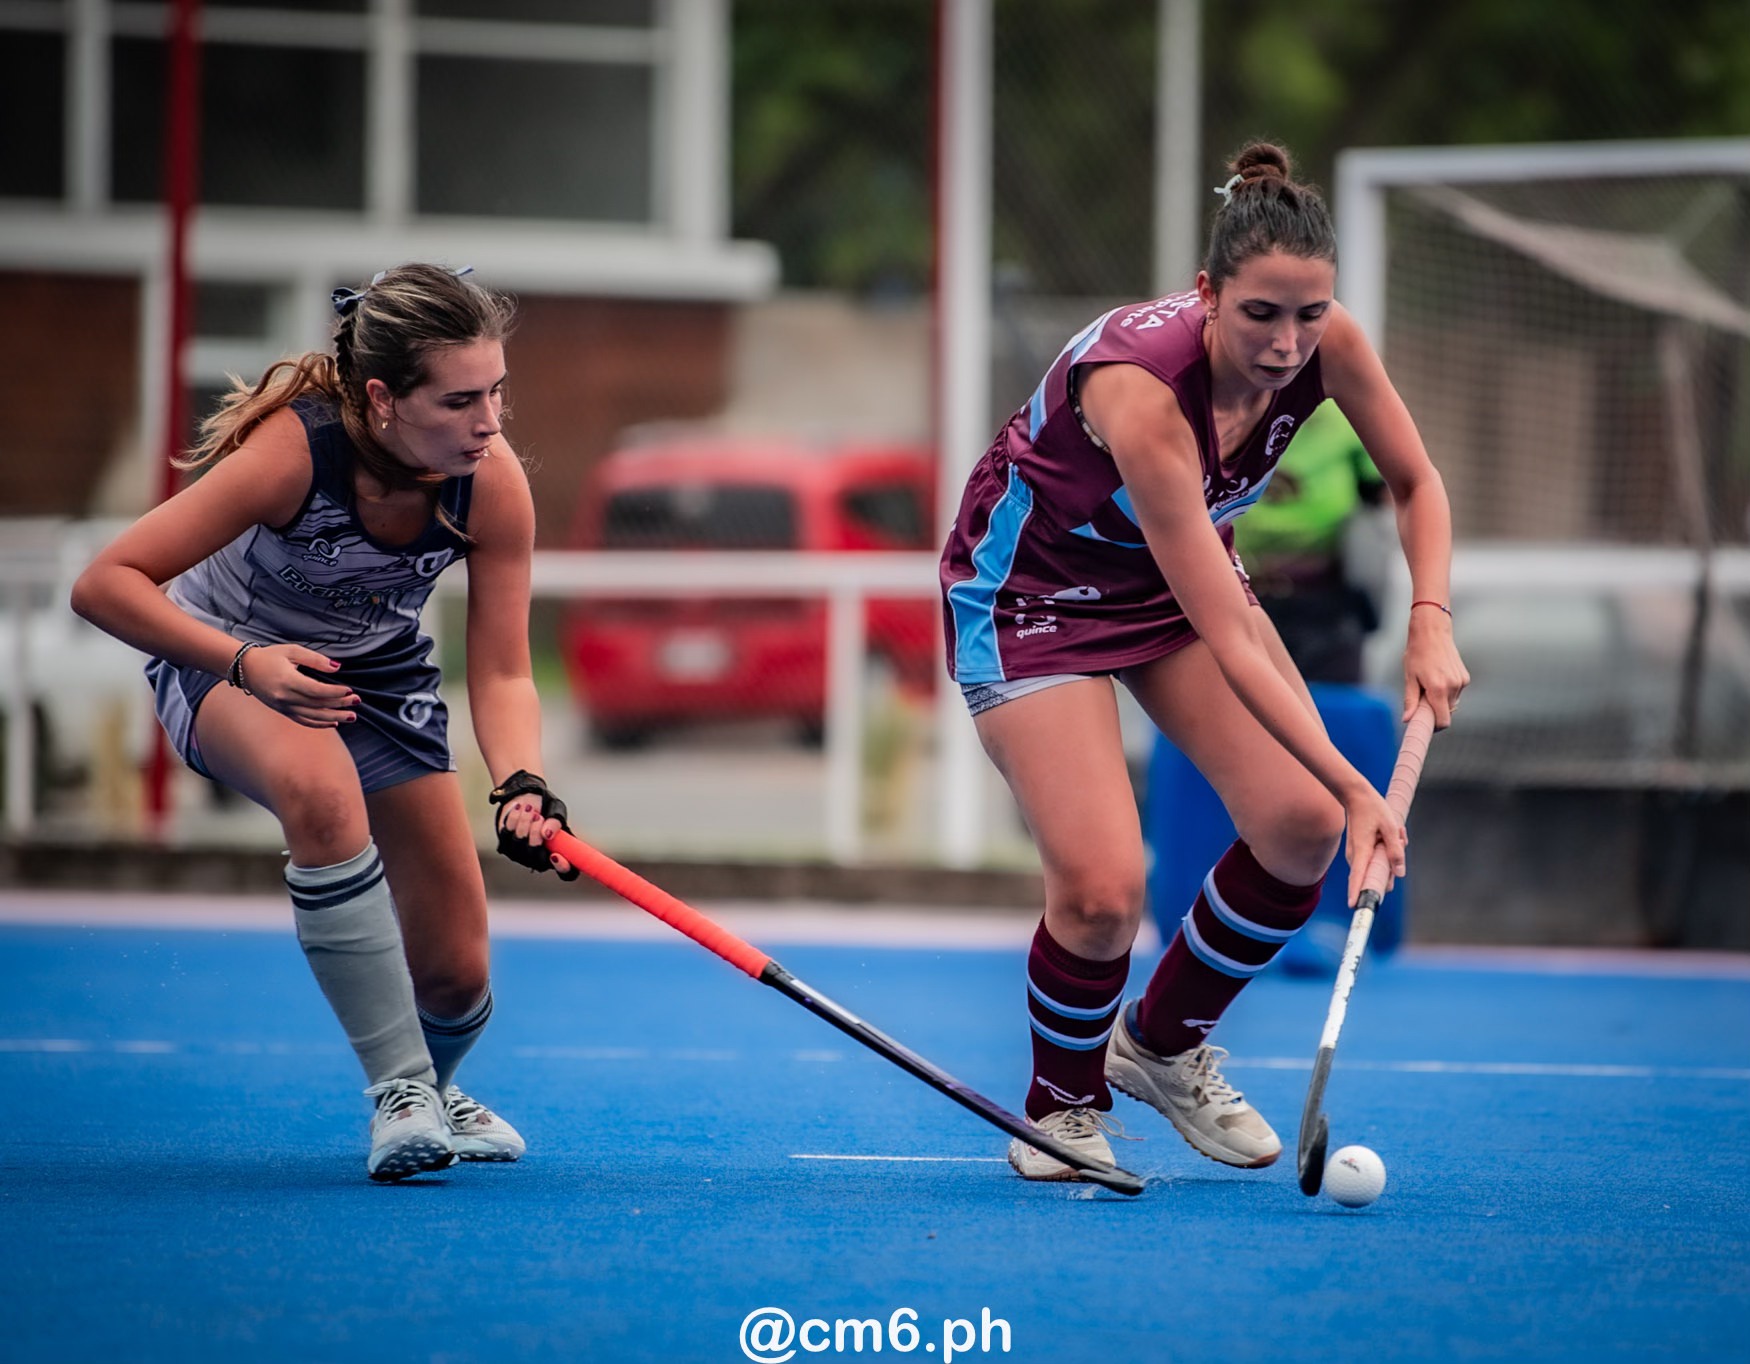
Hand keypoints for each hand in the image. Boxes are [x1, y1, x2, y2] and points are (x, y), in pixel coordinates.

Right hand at [238, 644, 358, 728]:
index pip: (317, 691)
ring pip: (312, 716)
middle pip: (317, 704)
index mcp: (287, 680)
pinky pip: (303, 720)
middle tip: (357, 701)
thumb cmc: (271, 656)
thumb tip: (337, 668)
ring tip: (352, 716)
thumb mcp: (293, 651)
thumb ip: (315, 659)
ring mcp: (283, 706)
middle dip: (339, 704)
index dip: (335, 692)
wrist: (245, 668)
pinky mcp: (282, 710)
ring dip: (334, 717)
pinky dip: (319, 723)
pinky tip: (334, 722)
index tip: (350, 690)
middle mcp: (285, 697)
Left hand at [488, 770, 577, 878]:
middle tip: (538, 817)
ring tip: (529, 808)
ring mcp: (522, 855)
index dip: (562, 868)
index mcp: (559, 852)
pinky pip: (508, 837)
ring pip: (520, 847)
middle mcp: (540, 858)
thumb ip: (556, 822)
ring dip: (524, 824)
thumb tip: (547, 834)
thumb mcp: (556, 810)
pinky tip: (518, 809)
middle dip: (535, 835)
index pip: (565, 872)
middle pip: (537, 858)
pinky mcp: (506, 846)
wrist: (526, 796)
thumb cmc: (545, 807)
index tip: (556, 855)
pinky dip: (513, 820)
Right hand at [1342, 785, 1407, 906]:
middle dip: (1390, 868)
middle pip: (1373, 876)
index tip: (1355, 906)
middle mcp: (1355, 856)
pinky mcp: (1359, 852)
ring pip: (1377, 868)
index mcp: (1362, 850)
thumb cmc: (1373, 809)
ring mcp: (1356, 855)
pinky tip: (1389, 835)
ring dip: (1389, 856)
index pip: (1358, 876)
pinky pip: (1375, 861)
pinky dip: (1385, 851)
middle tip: (1399, 841)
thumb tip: (1399, 873)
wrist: (1356, 796)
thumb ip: (1396, 850)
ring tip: (1394, 833)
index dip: (1357, 892)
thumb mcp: (1390, 827)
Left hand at [1403, 608, 1470, 728]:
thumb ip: (1410, 700)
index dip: (1434, 726)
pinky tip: (1438, 677)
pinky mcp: (1465, 678)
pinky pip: (1456, 693)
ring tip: (1429, 683)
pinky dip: (1447, 691)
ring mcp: (1461, 682)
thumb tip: (1407, 719)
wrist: (1432, 633)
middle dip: (1435, 710)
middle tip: (1422, 697)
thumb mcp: (1409, 677)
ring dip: (1440, 700)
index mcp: (1438, 688)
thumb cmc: (1417, 654)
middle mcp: (1453, 687)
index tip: (1425, 723)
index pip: (1443, 721)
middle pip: (1446, 713)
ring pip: (1451, 703)